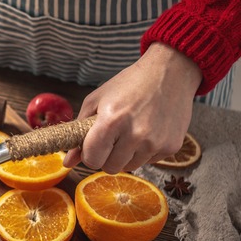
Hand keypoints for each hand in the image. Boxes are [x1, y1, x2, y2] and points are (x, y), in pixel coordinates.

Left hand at [63, 43, 201, 172]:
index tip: (93, 145)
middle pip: (110, 168)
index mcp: (111, 121)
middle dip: (106, 156)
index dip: (89, 154)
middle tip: (111, 138)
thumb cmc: (129, 84)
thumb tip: (68, 162)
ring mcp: (156, 142)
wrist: (169, 72)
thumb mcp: (96, 101)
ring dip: (125, 155)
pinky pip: (149, 162)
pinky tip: (147, 131)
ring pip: (129, 167)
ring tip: (130, 132)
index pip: (92, 159)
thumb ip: (79, 132)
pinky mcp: (172, 147)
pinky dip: (144, 151)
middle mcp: (135, 135)